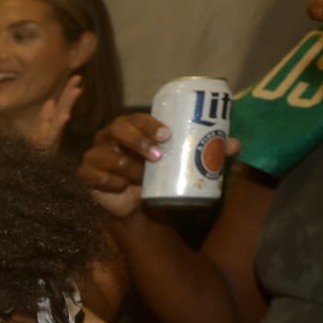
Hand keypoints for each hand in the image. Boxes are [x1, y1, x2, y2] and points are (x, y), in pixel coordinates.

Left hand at [29, 74, 81, 152]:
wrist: (33, 170)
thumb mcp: (41, 132)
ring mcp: (52, 137)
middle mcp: (55, 129)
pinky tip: (65, 115)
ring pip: (61, 118)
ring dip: (68, 104)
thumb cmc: (39, 152)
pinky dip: (58, 124)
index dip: (68, 91)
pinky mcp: (47, 145)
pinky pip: (52, 134)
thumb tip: (51, 102)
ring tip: (76, 91)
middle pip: (64, 108)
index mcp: (54, 124)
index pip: (62, 104)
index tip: (76, 77)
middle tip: (78, 78)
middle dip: (70, 94)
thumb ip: (45, 118)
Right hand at [79, 113, 238, 220]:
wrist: (137, 205)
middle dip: (137, 141)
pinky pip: (92, 174)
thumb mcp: (181, 163)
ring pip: (107, 155)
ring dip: (126, 166)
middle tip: (158, 156)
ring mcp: (96, 154)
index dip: (149, 124)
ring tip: (142, 177)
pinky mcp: (87, 175)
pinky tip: (119, 185)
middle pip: (117, 129)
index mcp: (130, 128)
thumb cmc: (158, 176)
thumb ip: (205, 152)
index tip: (167, 135)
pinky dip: (107, 180)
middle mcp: (110, 137)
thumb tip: (235, 144)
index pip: (136, 118)